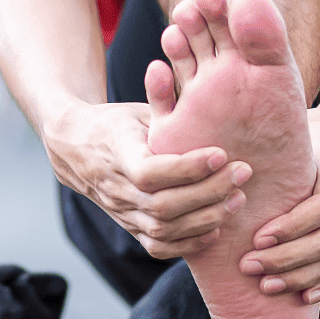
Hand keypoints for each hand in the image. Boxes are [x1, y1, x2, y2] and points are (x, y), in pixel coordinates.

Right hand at [47, 101, 251, 259]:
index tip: (222, 154)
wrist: (76, 149)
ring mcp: (121, 213)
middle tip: (243, 174)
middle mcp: (115, 189)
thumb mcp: (137, 110)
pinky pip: (159, 247)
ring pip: (163, 230)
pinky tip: (217, 228)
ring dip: (206, 218)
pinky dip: (189, 243)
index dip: (187, 168)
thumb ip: (161, 103)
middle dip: (209, 192)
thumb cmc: (117, 124)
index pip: (150, 171)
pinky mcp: (130, 228)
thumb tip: (178, 71)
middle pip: (163, 205)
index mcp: (115, 154)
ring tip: (238, 198)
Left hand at [238, 95, 319, 303]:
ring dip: (300, 275)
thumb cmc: (314, 134)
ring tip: (266, 285)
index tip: (259, 237)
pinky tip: (303, 298)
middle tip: (249, 266)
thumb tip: (226, 149)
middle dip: (288, 257)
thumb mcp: (299, 130)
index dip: (294, 225)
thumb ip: (272, 142)